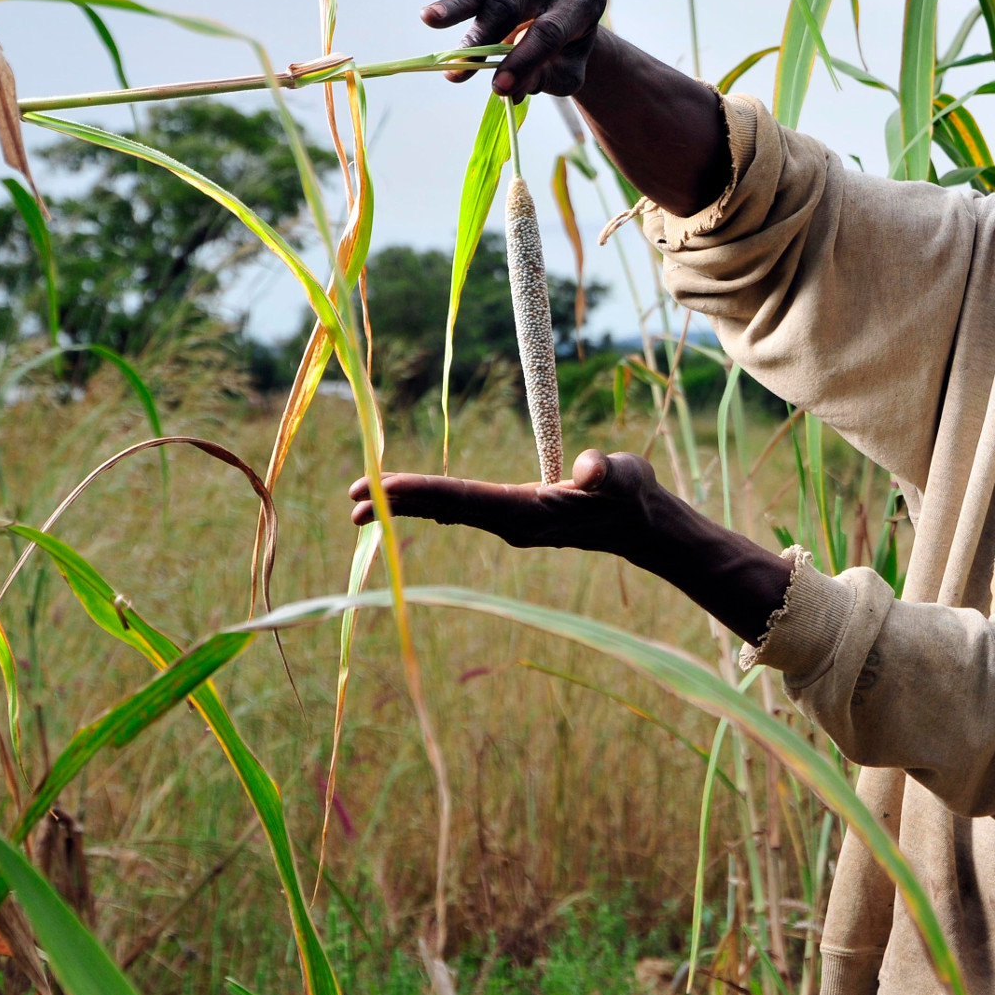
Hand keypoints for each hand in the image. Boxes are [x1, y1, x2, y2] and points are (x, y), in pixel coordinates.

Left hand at [346, 447, 792, 645]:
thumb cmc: (633, 495)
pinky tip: (412, 503)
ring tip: (363, 503)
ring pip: (450, 510)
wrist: (645, 526)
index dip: (420, 492)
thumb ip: (605, 472)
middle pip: (446, 507)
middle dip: (398, 503)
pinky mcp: (517, 519)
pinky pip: (464, 510)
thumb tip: (589, 468)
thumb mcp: (624, 476)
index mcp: (527, 511)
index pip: (463, 498)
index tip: (380, 489)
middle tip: (349, 499)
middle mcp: (511, 523)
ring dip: (408, 506)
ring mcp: (512, 524)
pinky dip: (433, 503)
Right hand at [414, 0, 606, 100]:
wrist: (571, 14)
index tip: (498, 88)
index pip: (549, 32)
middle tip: (458, 63)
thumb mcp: (567, 70)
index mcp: (583, 1)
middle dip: (482, 36)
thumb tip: (510, 91)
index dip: (523, 60)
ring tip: (428, 19)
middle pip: (511, 4)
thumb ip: (543, 79)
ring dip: (455, 6)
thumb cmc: (568, 49)